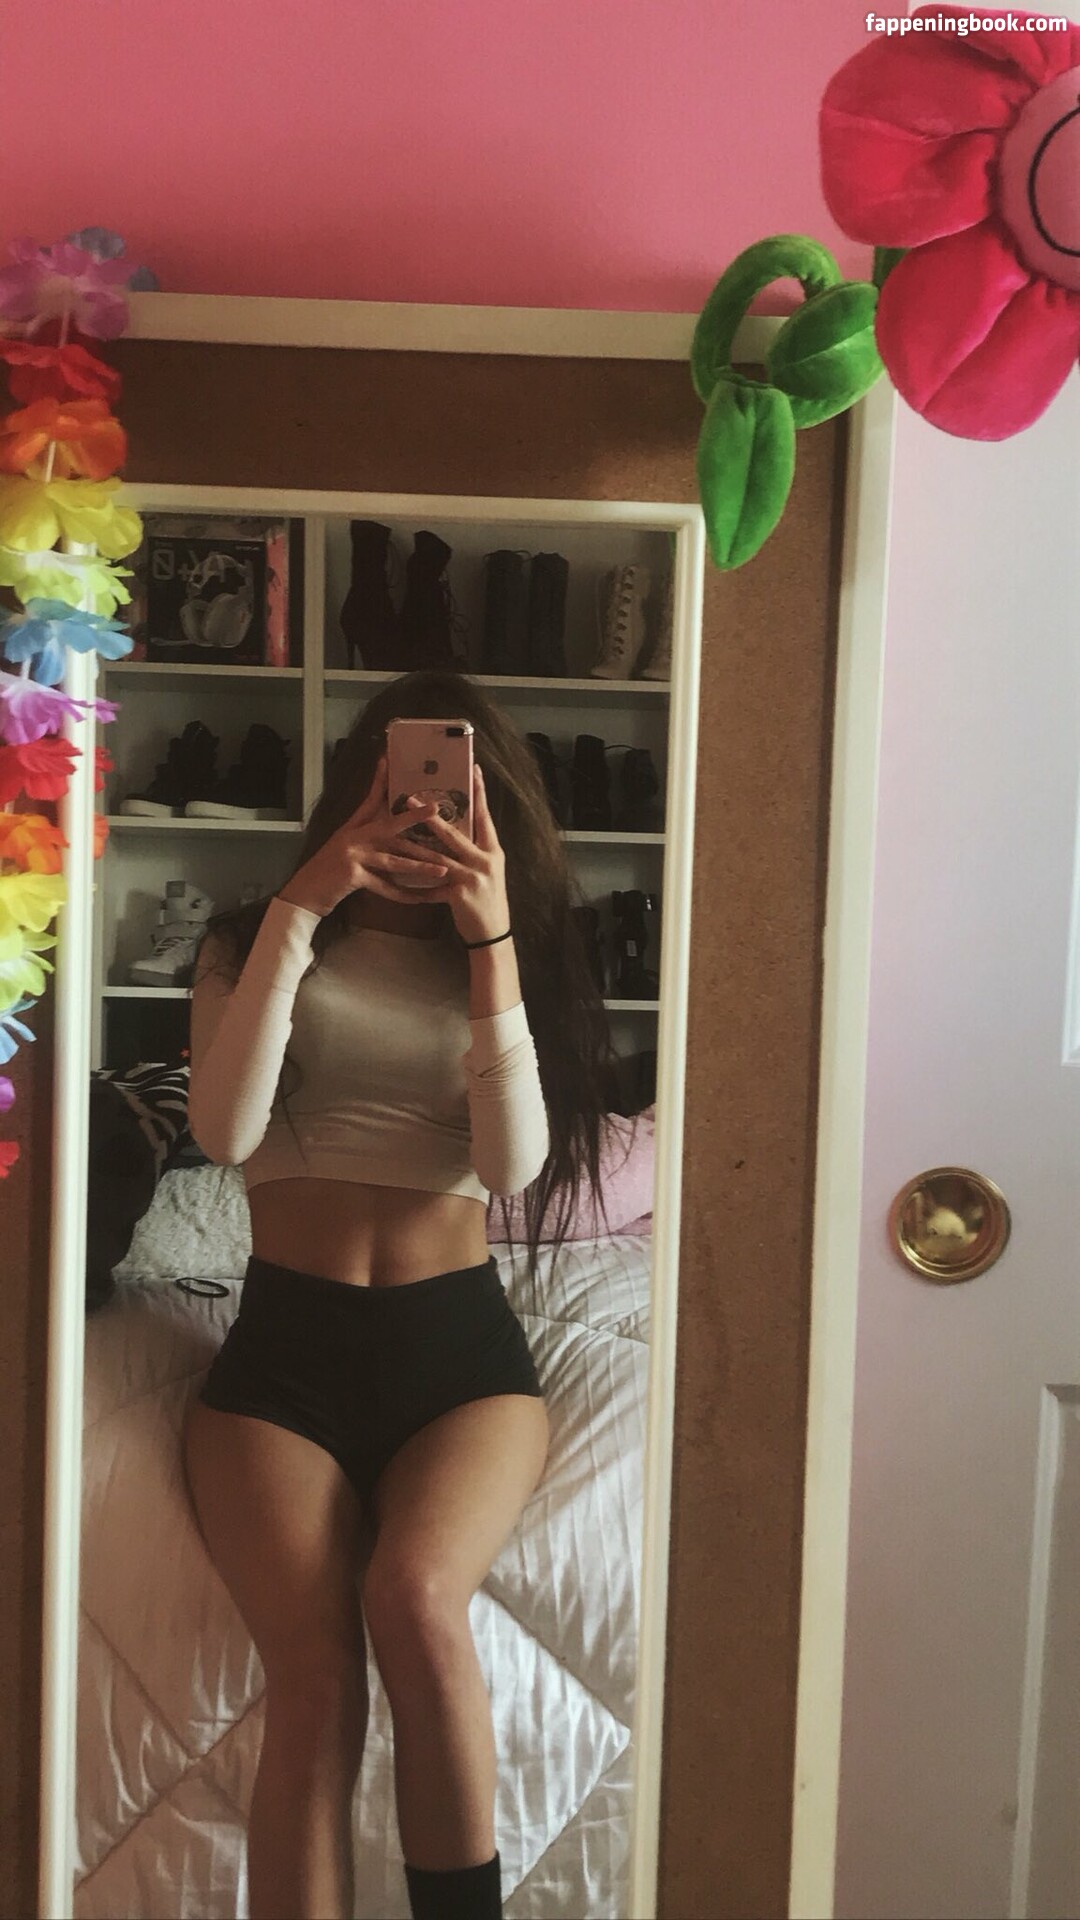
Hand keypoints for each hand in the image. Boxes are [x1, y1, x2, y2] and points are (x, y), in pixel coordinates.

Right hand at [278, 756, 450, 916]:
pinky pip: (386, 887)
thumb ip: (363, 838)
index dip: (379, 780)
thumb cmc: (326, 874)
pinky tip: (421, 899)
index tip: (387, 761)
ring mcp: (353, 855)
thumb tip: (388, 834)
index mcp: (352, 828)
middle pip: (389, 825)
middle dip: (414, 817)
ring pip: (394, 860)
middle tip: (437, 810)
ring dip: (420, 866)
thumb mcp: (342, 848)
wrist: (304, 894)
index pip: (369, 800)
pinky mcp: (353, 875)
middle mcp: (353, 837)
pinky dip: (404, 896)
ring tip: (443, 869)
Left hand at [403, 764, 510, 944]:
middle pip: (455, 832)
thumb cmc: (488, 901)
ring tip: (397, 832)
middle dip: (432, 815)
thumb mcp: (487, 871)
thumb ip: (473, 852)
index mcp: (493, 851)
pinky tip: (397, 881)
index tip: (474, 769)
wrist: (493, 934)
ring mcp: (473, 877)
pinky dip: (415, 884)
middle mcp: (485, 860)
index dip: (480, 793)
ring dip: (415, 843)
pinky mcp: (460, 894)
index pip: (485, 816)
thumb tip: (456, 832)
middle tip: (413, 797)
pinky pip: (431, 887)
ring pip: (438, 856)